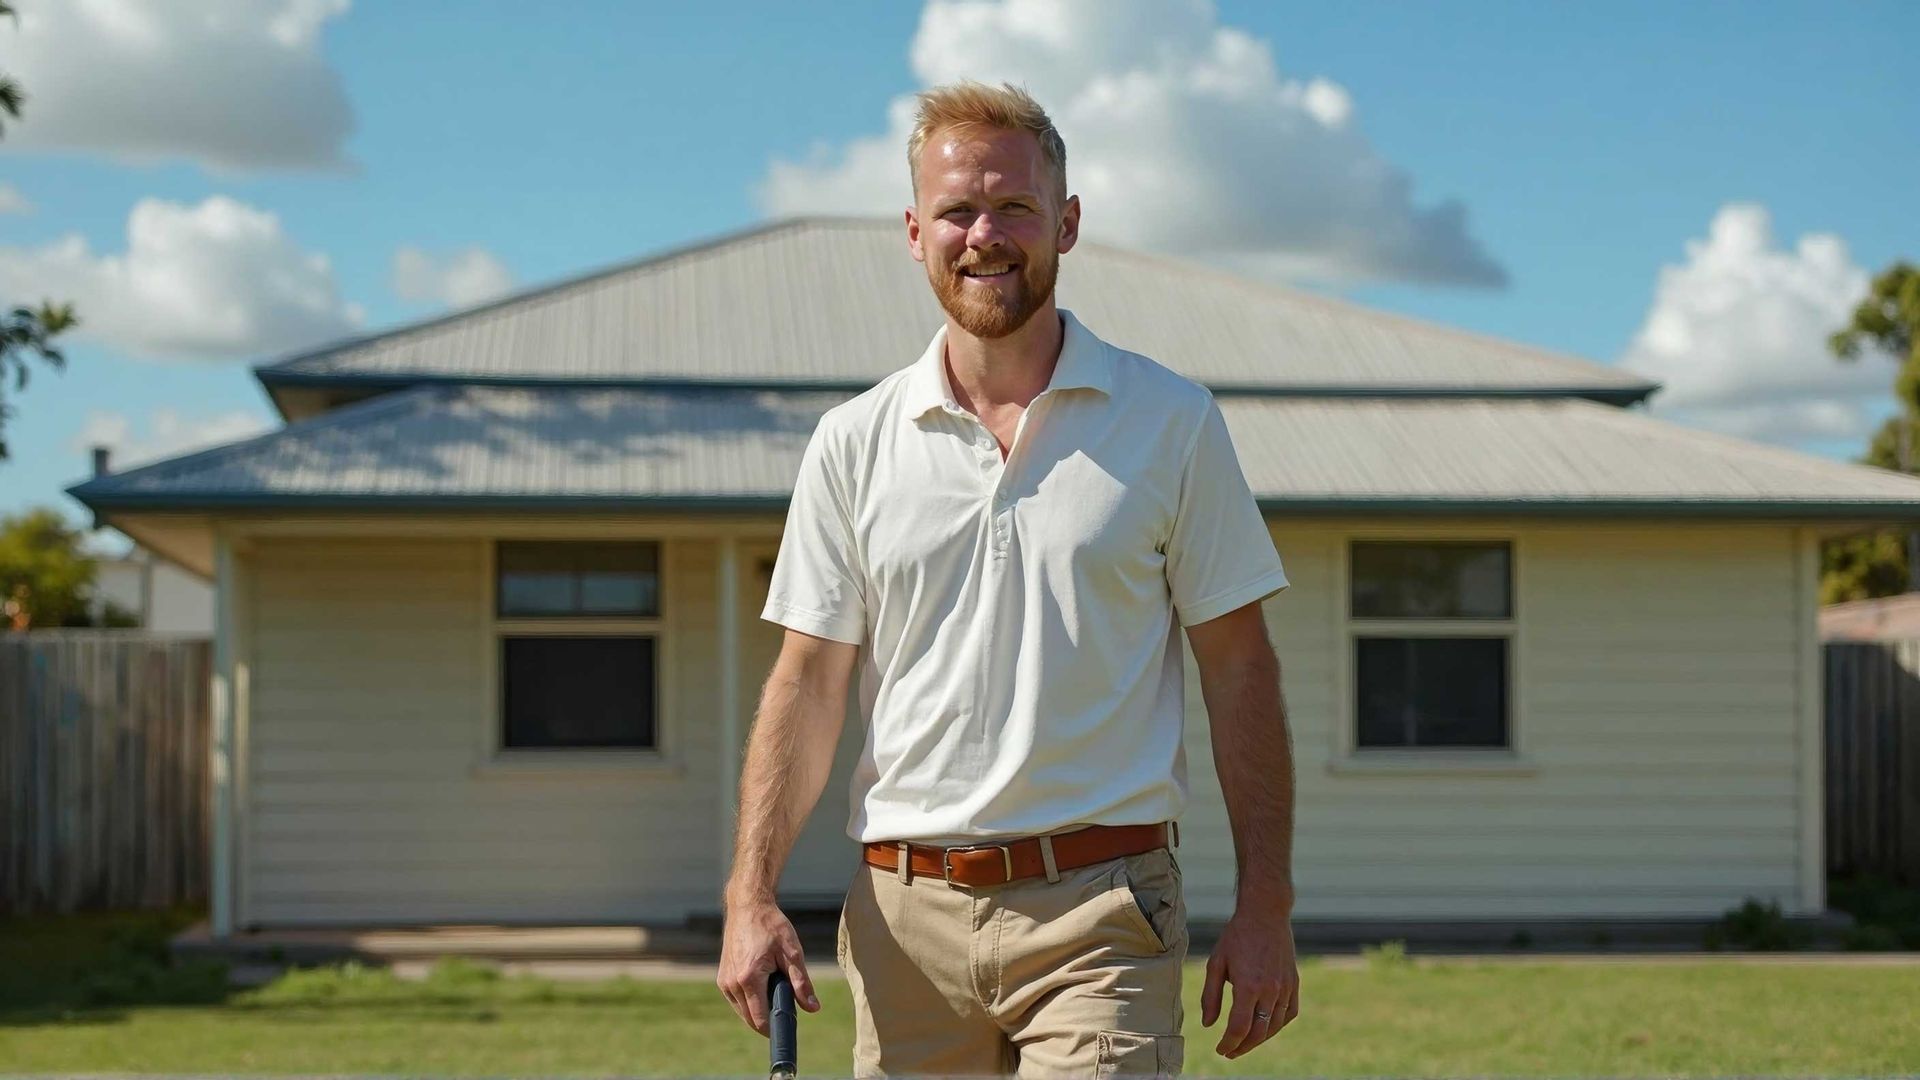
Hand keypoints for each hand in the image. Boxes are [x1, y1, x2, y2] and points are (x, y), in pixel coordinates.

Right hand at [716, 894, 820, 1035]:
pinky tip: (763, 987)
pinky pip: (737, 1001)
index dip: (776, 1028)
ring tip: (776, 991)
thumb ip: (801, 983)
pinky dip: (750, 1001)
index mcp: (749, 979)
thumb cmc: (771, 926)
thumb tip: (813, 1008)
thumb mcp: (792, 953)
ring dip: (759, 1010)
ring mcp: (724, 982)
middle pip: (750, 1019)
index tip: (790, 1026)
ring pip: (743, 1012)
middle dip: (769, 1020)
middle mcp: (732, 984)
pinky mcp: (722, 978)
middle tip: (788, 1007)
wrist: (748, 907)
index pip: (760, 1020)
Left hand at [1200, 903, 1299, 1059]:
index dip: (1229, 1044)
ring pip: (1275, 1026)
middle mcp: (1270, 990)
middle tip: (1230, 1052)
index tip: (1220, 1050)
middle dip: (1242, 1047)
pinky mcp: (1294, 983)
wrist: (1265, 914)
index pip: (1239, 1028)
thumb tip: (1208, 1024)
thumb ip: (1211, 996)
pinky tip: (1266, 1027)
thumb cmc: (1236, 937)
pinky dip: (1278, 1025)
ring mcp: (1285, 987)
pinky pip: (1289, 1013)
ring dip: (1259, 1039)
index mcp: (1248, 986)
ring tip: (1244, 1042)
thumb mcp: (1216, 963)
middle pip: (1258, 1033)